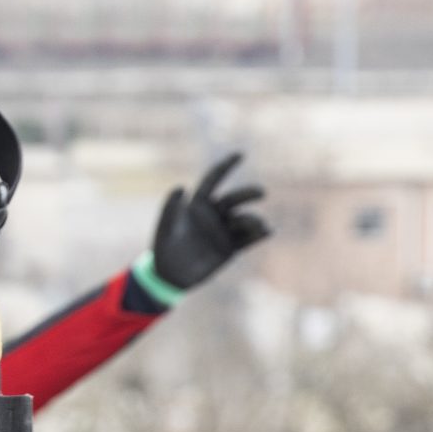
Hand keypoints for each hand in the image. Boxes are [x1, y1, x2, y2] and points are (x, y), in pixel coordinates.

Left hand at [151, 152, 269, 290]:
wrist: (171, 276)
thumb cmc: (163, 249)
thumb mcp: (164, 228)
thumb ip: (170, 208)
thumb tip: (181, 186)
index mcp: (197, 205)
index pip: (213, 180)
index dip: (225, 166)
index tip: (240, 154)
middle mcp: (213, 215)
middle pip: (234, 199)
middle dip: (248, 193)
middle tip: (261, 193)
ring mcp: (223, 231)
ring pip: (244, 219)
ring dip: (253, 220)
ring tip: (258, 225)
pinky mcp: (231, 248)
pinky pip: (248, 239)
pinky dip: (260, 234)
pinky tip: (269, 231)